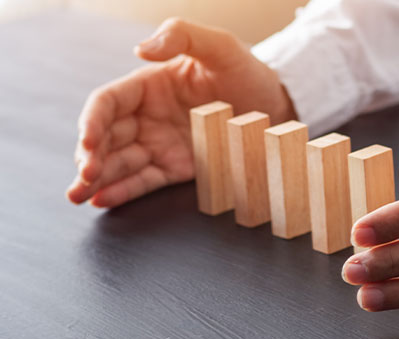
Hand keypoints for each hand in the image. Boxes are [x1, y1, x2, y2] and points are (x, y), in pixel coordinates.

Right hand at [67, 18, 295, 207]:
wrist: (277, 106)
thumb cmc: (246, 72)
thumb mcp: (219, 46)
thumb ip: (181, 36)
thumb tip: (140, 50)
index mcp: (148, 85)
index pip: (107, 103)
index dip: (92, 122)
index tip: (89, 142)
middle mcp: (147, 116)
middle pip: (106, 136)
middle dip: (90, 157)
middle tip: (83, 177)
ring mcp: (159, 144)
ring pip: (119, 162)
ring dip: (96, 179)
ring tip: (79, 195)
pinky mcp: (176, 168)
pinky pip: (145, 180)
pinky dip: (124, 191)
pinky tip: (103, 201)